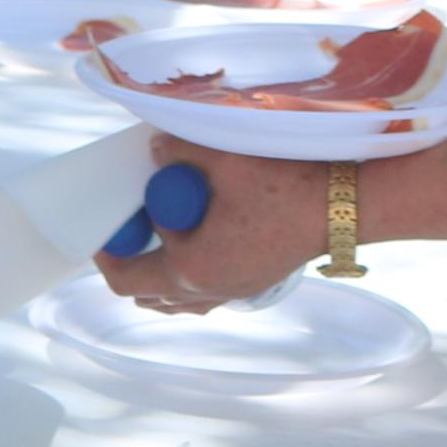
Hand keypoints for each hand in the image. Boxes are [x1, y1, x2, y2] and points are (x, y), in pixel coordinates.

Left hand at [92, 138, 326, 312]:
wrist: (344, 206)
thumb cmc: (282, 185)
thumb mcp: (222, 158)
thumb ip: (178, 151)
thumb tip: (154, 151)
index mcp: (190, 269)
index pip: (127, 277)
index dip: (106, 251)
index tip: (102, 222)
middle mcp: (208, 291)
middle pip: (148, 292)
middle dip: (132, 258)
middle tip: (130, 220)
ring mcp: (233, 293)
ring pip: (178, 296)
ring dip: (160, 266)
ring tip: (160, 225)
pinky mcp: (253, 283)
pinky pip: (204, 289)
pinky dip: (189, 268)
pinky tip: (199, 231)